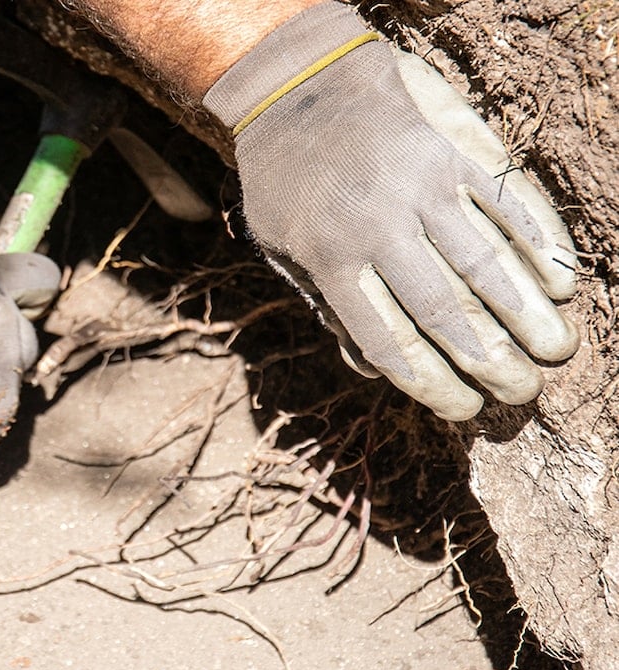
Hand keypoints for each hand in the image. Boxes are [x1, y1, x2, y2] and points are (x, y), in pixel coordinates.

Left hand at [202, 2, 577, 420]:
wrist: (298, 86)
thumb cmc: (286, 181)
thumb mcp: (280, 246)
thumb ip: (325, 304)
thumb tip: (372, 371)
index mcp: (330, 259)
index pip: (389, 340)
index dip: (432, 384)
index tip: (465, 412)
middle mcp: (378, 228)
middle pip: (445, 311)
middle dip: (491, 362)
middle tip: (522, 394)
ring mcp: (419, 188)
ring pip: (485, 264)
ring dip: (526, 314)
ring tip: (555, 352)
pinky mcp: (450, 153)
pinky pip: (504, 206)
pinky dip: (537, 244)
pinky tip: (561, 281)